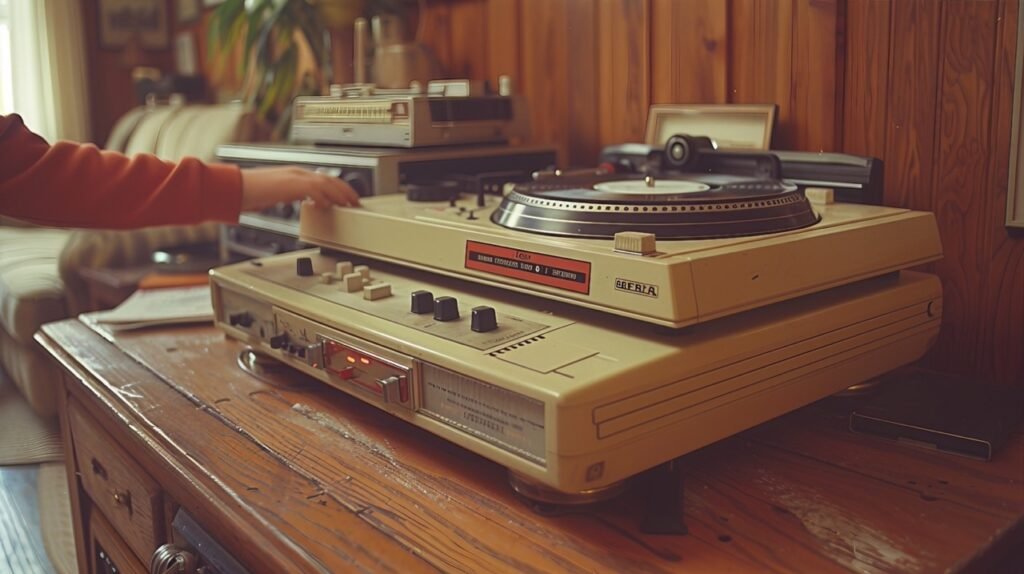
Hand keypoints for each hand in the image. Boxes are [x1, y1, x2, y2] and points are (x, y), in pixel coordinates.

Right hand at [239, 166, 360, 211]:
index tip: (347, 197)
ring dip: (339, 194)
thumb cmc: (249, 192)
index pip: (322, 178)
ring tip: (348, 204)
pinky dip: (323, 198)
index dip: (338, 187)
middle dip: (345, 190)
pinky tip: (326, 206)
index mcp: (293, 174)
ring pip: (325, 183)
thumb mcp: (276, 194)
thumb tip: (303, 204)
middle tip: (355, 201)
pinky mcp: (290, 184)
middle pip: (329, 178)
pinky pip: (313, 189)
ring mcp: (293, 176)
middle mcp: (296, 172)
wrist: (235, 188)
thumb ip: (290, 196)